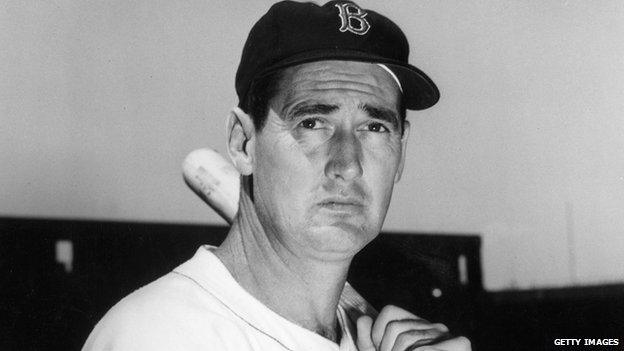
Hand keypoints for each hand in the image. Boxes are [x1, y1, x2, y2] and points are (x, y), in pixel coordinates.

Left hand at [356, 305, 470, 350]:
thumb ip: (367, 341)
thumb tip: (363, 318)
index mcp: (417, 326)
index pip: (389, 311)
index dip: (376, 334)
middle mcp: (432, 325)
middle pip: (395, 327)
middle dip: (385, 350)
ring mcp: (446, 335)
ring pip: (406, 338)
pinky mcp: (460, 343)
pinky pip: (423, 350)